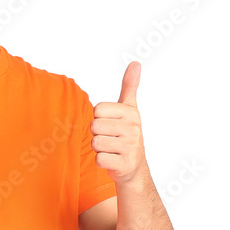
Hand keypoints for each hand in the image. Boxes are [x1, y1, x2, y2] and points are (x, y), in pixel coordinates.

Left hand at [90, 61, 145, 183]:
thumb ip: (129, 86)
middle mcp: (133, 129)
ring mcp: (130, 147)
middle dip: (97, 134)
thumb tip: (135, 63)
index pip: (97, 110)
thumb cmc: (127, 134)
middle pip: (94, 127)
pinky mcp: (125, 164)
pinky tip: (112, 160)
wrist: (134, 166)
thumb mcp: (129, 109)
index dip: (98, 119)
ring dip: (98, 149)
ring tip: (110, 149)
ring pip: (95, 143)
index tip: (110, 124)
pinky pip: (99, 159)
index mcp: (131, 113)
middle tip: (109, 138)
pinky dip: (101, 162)